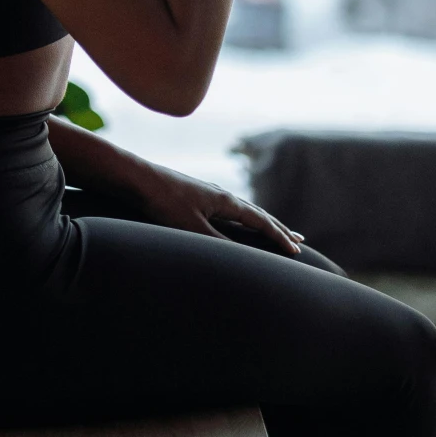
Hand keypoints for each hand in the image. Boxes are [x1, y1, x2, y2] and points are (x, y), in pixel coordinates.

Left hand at [124, 158, 303, 254]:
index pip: (261, 222)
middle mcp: (221, 195)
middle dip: (278, 228)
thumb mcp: (192, 227)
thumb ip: (219, 242)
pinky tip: (236, 220)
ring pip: (243, 210)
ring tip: (274, 230)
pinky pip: (228, 209)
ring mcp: (208, 193)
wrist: (136, 178)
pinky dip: (241, 218)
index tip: (297, 251)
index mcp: (226, 202)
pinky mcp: (195, 195)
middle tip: (299, 240)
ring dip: (262, 222)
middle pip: (258, 214)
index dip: (280, 237)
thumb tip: (243, 257)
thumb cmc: (164, 202)